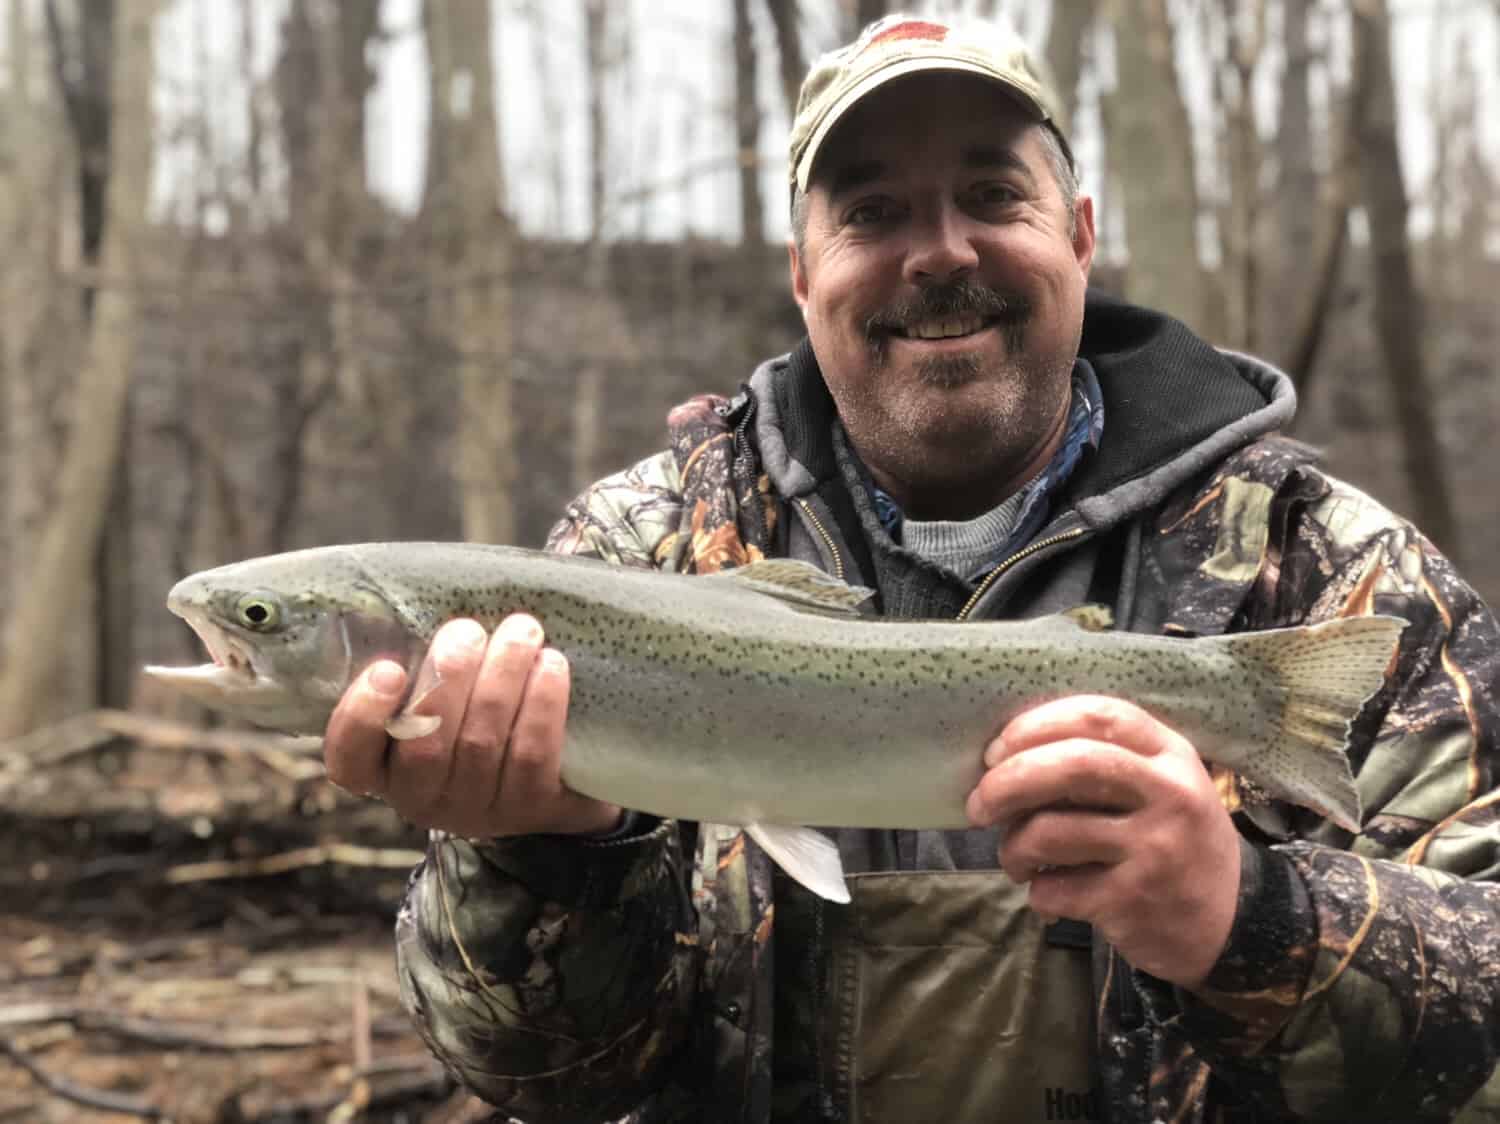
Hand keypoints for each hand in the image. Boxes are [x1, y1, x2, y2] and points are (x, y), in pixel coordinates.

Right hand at [323, 614, 621, 838]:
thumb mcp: (441, 695)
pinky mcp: (532, 809)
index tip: (387, 668)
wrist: (558, 776)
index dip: (361, 717)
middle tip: (466, 630)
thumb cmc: (479, 712)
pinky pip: (532, 755)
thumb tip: (422, 593)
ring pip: (481, 744)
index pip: (350, 759)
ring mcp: (478, 810)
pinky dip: (542, 705)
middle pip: (425, 746)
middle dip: (447, 680)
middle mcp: (424, 798)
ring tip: (522, 630)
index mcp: (385, 770)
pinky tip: (552, 665)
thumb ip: (422, 662)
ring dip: (502, 679)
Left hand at [965, 695, 1240, 990]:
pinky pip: (1056, 888)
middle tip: (978, 804)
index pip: (1096, 716)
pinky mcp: (1134, 900)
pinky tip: (1047, 893)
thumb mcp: (1161, 784)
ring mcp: (1154, 849)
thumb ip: (1105, 760)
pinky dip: (1037, 892)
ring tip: (1015, 858)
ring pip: (1051, 832)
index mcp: (1170, 753)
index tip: (997, 749)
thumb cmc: (1175, 840)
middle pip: (1070, 766)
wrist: (1233, 922)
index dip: (1034, 726)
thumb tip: (1007, 754)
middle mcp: (1168, 794)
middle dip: (1008, 782)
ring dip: (1013, 847)